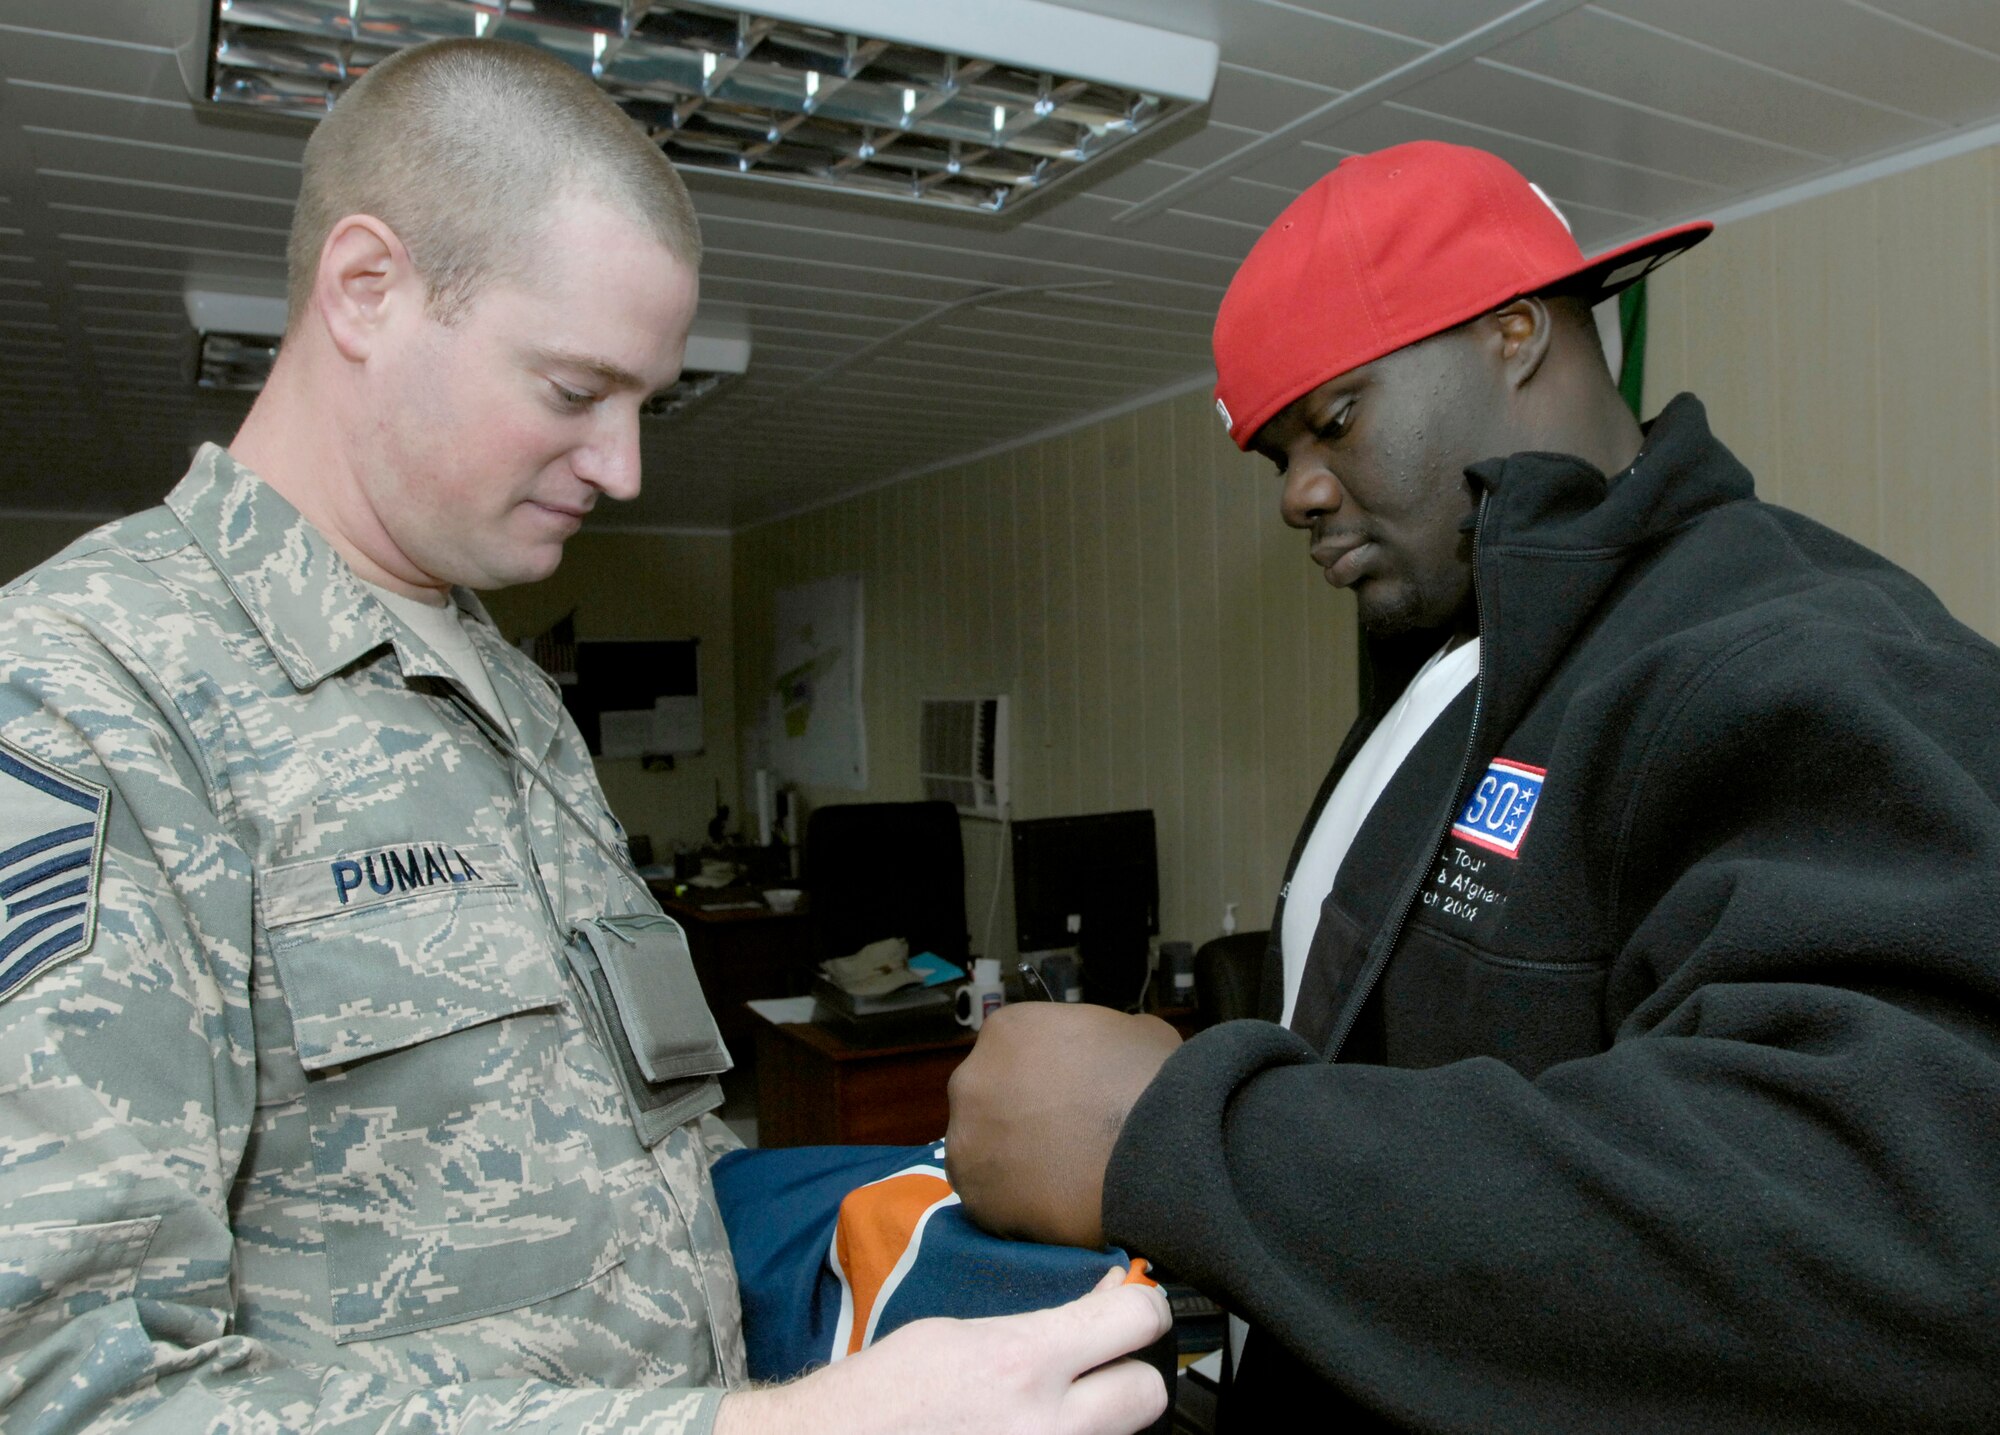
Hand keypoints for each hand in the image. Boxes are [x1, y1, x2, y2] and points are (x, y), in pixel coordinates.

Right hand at [714, 1266, 1171, 1434]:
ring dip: (1099, 1420)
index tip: (1134, 1305)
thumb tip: (1101, 1300)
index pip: (1135, 1319)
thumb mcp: (957, 1334)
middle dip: (1130, 1372)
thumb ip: (1037, 1323)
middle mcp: (1046, 1426)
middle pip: (1149, 1392)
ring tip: (1053, 1409)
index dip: (1142, 1304)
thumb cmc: (883, 1395)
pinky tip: (1028, 1432)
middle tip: (1102, 1366)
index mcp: (1023, 1362)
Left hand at [946, 1003, 1181, 1247]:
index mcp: (1006, 1031)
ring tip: (1062, 1182)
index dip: (1041, 1079)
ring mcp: (966, 1143)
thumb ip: (1100, 1042)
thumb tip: (1105, 1061)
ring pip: (983, 1155)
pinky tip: (1059, 1210)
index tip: (1068, 1101)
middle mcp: (971, 1080)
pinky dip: (1019, 1209)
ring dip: (1012, 1166)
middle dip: (1017, 1120)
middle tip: (1063, 1141)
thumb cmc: (1153, 1078)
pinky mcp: (976, 1200)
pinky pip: (993, 1204)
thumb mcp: (1134, 1033)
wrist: (1161, 1149)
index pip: (1011, 1054)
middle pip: (987, 1102)